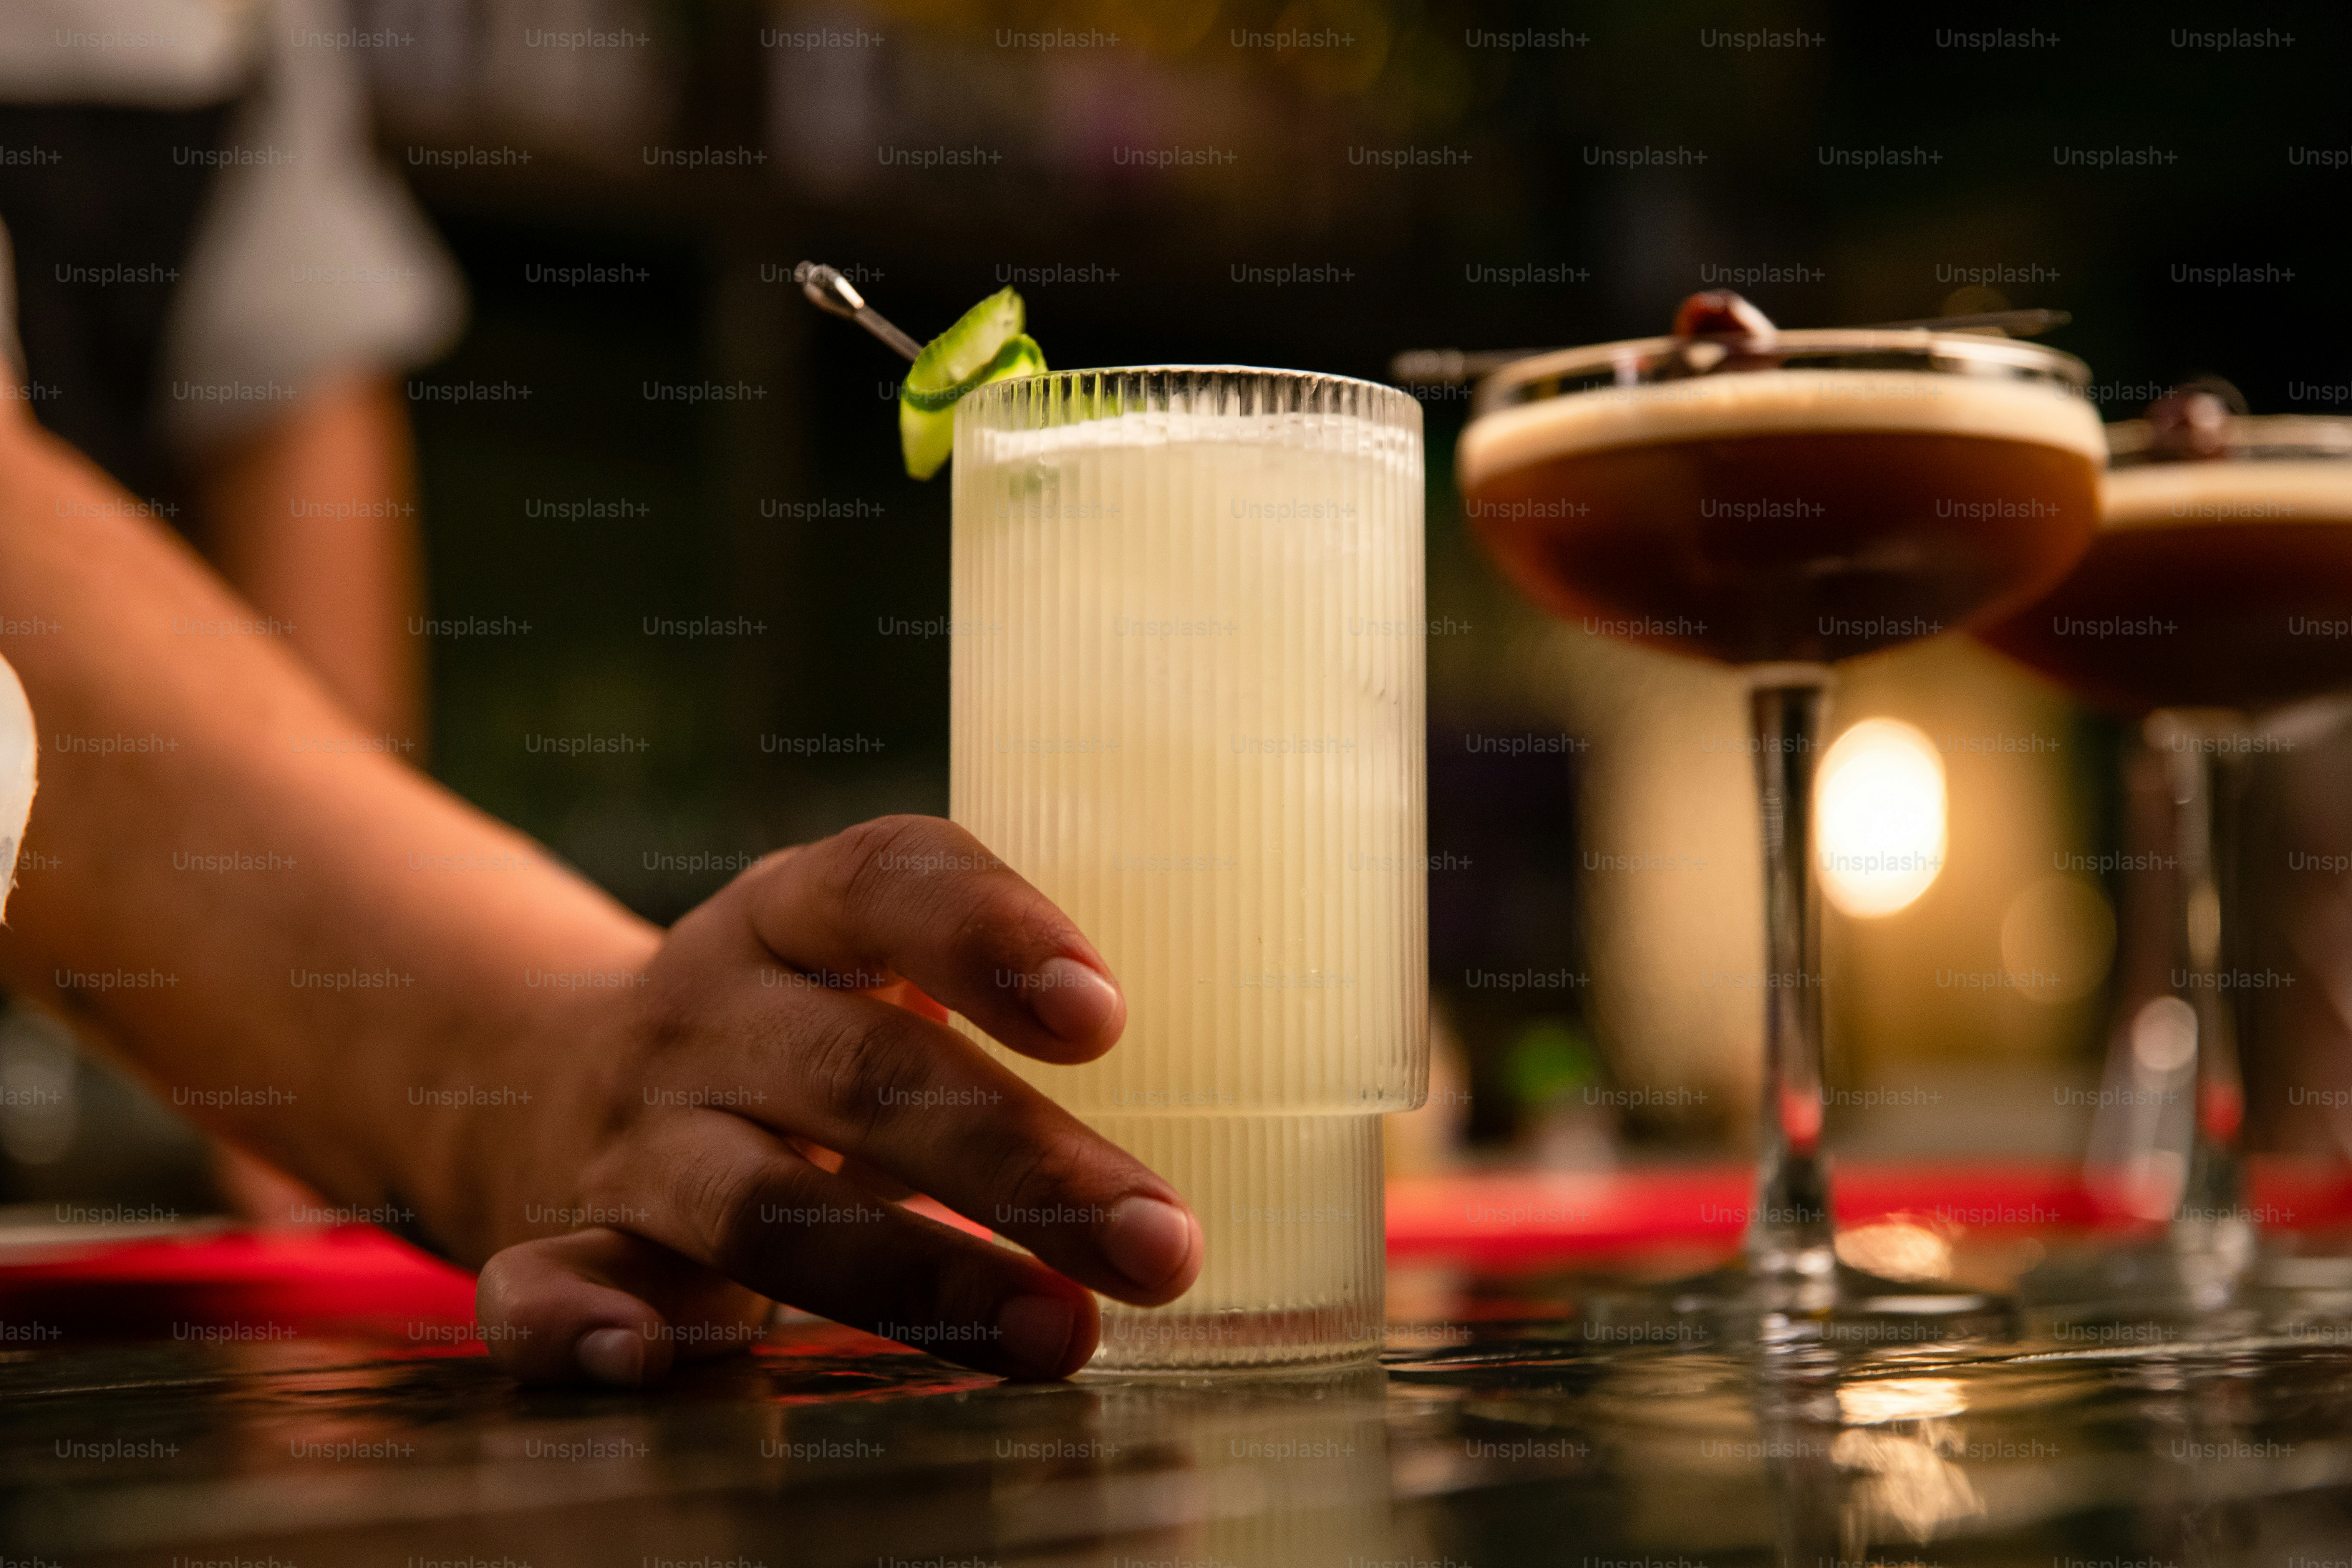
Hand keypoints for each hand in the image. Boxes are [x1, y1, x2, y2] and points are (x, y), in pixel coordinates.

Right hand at [450, 816, 1202, 1384]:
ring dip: (908, 1275)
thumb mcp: (866, 964)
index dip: (993, 935)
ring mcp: (636, 1131)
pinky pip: (545, 1286)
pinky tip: (645, 1370)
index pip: (892, 881)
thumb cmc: (800, 1026)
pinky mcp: (566, 1239)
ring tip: (1057, 1339)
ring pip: (758, 1201)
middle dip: (1021, 1165)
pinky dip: (579, 1328)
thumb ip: (996, 988)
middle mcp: (710, 1009)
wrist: (557, 1074)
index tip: (1105, 1017)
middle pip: (862, 1071)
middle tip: (1162, 1245)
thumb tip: (1242, 1074)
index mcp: (792, 913)